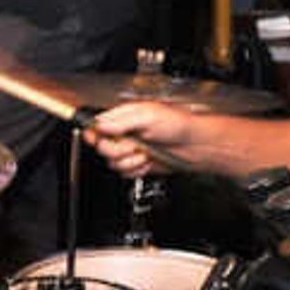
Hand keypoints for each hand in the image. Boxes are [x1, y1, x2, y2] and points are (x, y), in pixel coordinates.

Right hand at [87, 97, 250, 179]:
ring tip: (145, 152)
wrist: (195, 146)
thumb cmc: (178, 125)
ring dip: (131, 161)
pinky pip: (125, 173)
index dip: (94, 134)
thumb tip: (99, 124)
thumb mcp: (147, 115)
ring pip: (113, 163)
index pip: (95, 125)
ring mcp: (130, 150)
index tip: (98, 138)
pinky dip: (137, 170)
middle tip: (134, 144)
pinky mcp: (137, 165)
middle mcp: (124, 133)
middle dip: (119, 150)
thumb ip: (120, 120)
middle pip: (102, 148)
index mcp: (123, 117)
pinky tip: (148, 161)